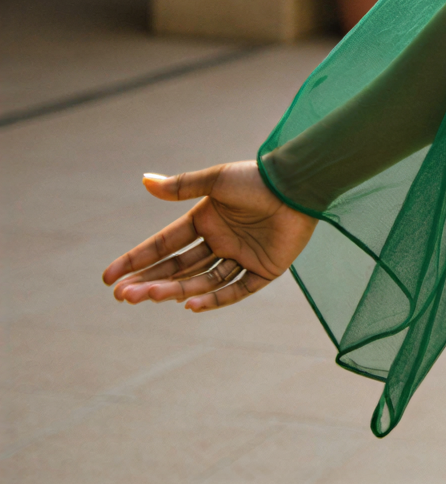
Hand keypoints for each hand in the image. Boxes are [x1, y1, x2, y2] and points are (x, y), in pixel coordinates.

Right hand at [102, 162, 315, 311]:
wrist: (299, 185)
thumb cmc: (258, 179)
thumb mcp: (216, 181)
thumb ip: (182, 186)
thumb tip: (143, 180)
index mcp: (206, 220)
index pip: (164, 245)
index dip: (137, 261)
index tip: (108, 278)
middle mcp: (221, 241)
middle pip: (178, 268)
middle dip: (149, 281)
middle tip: (123, 296)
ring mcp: (242, 256)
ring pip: (201, 280)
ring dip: (175, 290)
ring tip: (149, 296)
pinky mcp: (265, 270)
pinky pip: (235, 290)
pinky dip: (214, 299)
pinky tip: (189, 304)